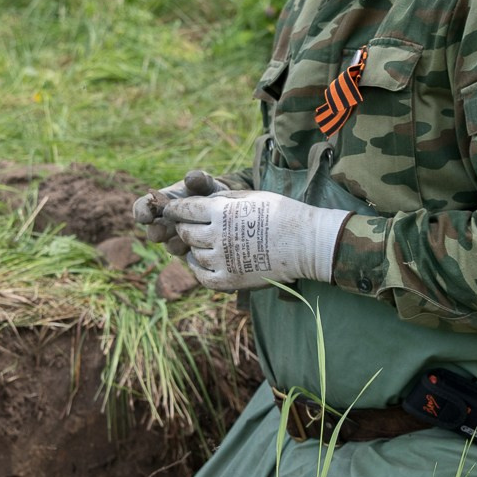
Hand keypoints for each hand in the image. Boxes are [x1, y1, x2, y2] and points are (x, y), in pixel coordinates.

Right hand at [133, 170, 227, 252]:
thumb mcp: (205, 184)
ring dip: (178, 243)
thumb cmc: (208, 192)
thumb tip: (190, 178)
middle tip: (163, 231)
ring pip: (171, 246)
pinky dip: (195, 252)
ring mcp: (176, 241)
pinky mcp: (190, 253)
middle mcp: (164, 225)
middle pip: (153, 232)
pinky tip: (206, 247)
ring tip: (191, 237)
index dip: (141, 213)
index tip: (146, 217)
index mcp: (160, 205)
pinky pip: (188, 257)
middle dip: (157, 232)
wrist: (224, 209)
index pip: (142, 209)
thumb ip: (198, 180)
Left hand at [163, 190, 349, 290]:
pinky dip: (198, 269)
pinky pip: (203, 277)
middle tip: (186, 226)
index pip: (185, 210)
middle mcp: (217, 235)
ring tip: (198, 244)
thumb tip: (202, 201)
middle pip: (186, 232)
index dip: (175, 210)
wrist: (306, 243)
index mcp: (221, 211)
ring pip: (194, 254)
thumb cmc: (283, 213)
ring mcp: (222, 260)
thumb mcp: (251, 196)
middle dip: (184, 227)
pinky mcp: (230, 280)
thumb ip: (223, 198)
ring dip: (193, 248)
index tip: (170, 211)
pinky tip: (202, 263)